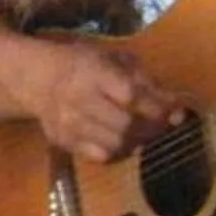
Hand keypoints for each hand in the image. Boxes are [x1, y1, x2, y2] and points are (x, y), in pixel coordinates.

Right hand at [35, 39, 190, 165]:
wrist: (38, 80)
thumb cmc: (82, 64)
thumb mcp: (113, 58)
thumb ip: (145, 80)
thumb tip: (177, 106)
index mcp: (93, 73)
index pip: (131, 95)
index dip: (158, 107)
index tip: (174, 110)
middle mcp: (79, 100)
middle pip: (125, 125)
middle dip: (151, 128)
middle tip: (160, 125)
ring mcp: (70, 125)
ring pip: (115, 145)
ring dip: (137, 142)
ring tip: (142, 132)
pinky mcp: (65, 142)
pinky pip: (100, 156)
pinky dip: (118, 152)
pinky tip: (122, 141)